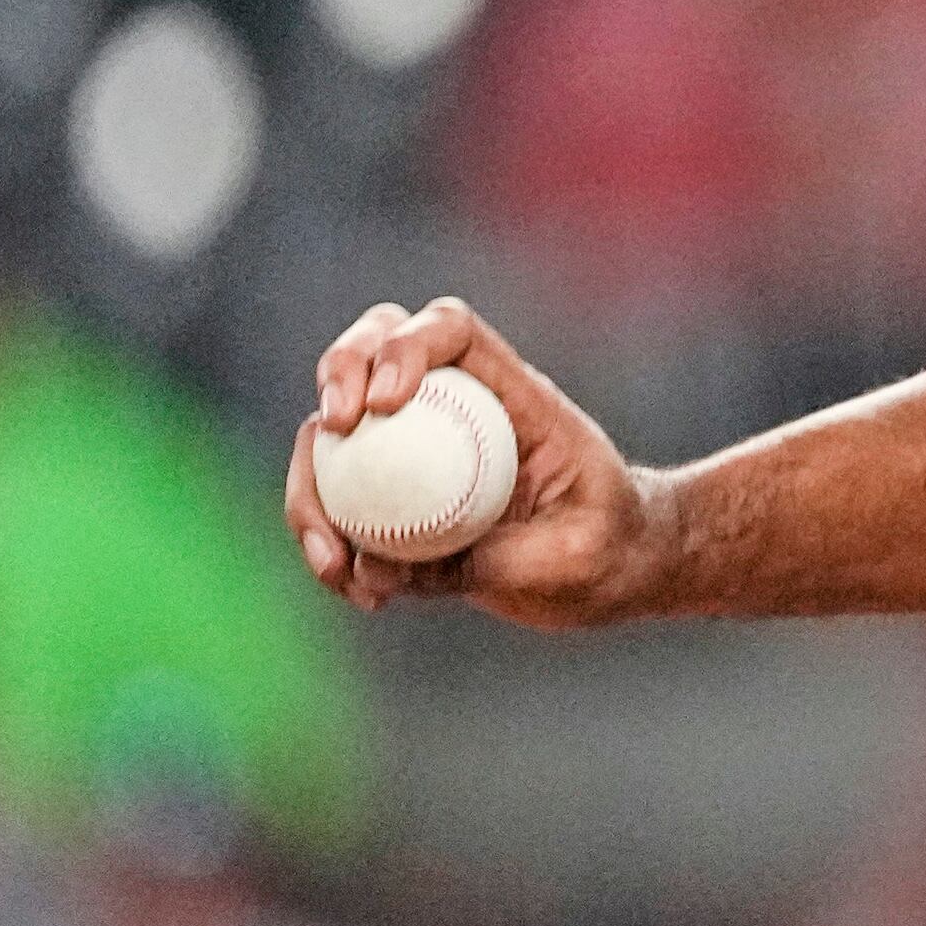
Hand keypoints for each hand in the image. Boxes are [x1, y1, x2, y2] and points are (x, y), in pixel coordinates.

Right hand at [285, 297, 675, 630]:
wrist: (615, 571)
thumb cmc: (611, 546)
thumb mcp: (573, 553)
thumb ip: (489, 557)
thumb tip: (383, 569)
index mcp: (514, 394)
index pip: (452, 331)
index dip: (406, 346)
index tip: (384, 404)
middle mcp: (458, 409)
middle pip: (375, 351)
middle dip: (337, 373)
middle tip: (335, 429)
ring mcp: (420, 452)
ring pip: (335, 437)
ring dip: (311, 490)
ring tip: (334, 566)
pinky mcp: (398, 503)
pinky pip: (337, 508)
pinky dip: (329, 547)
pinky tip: (361, 595)